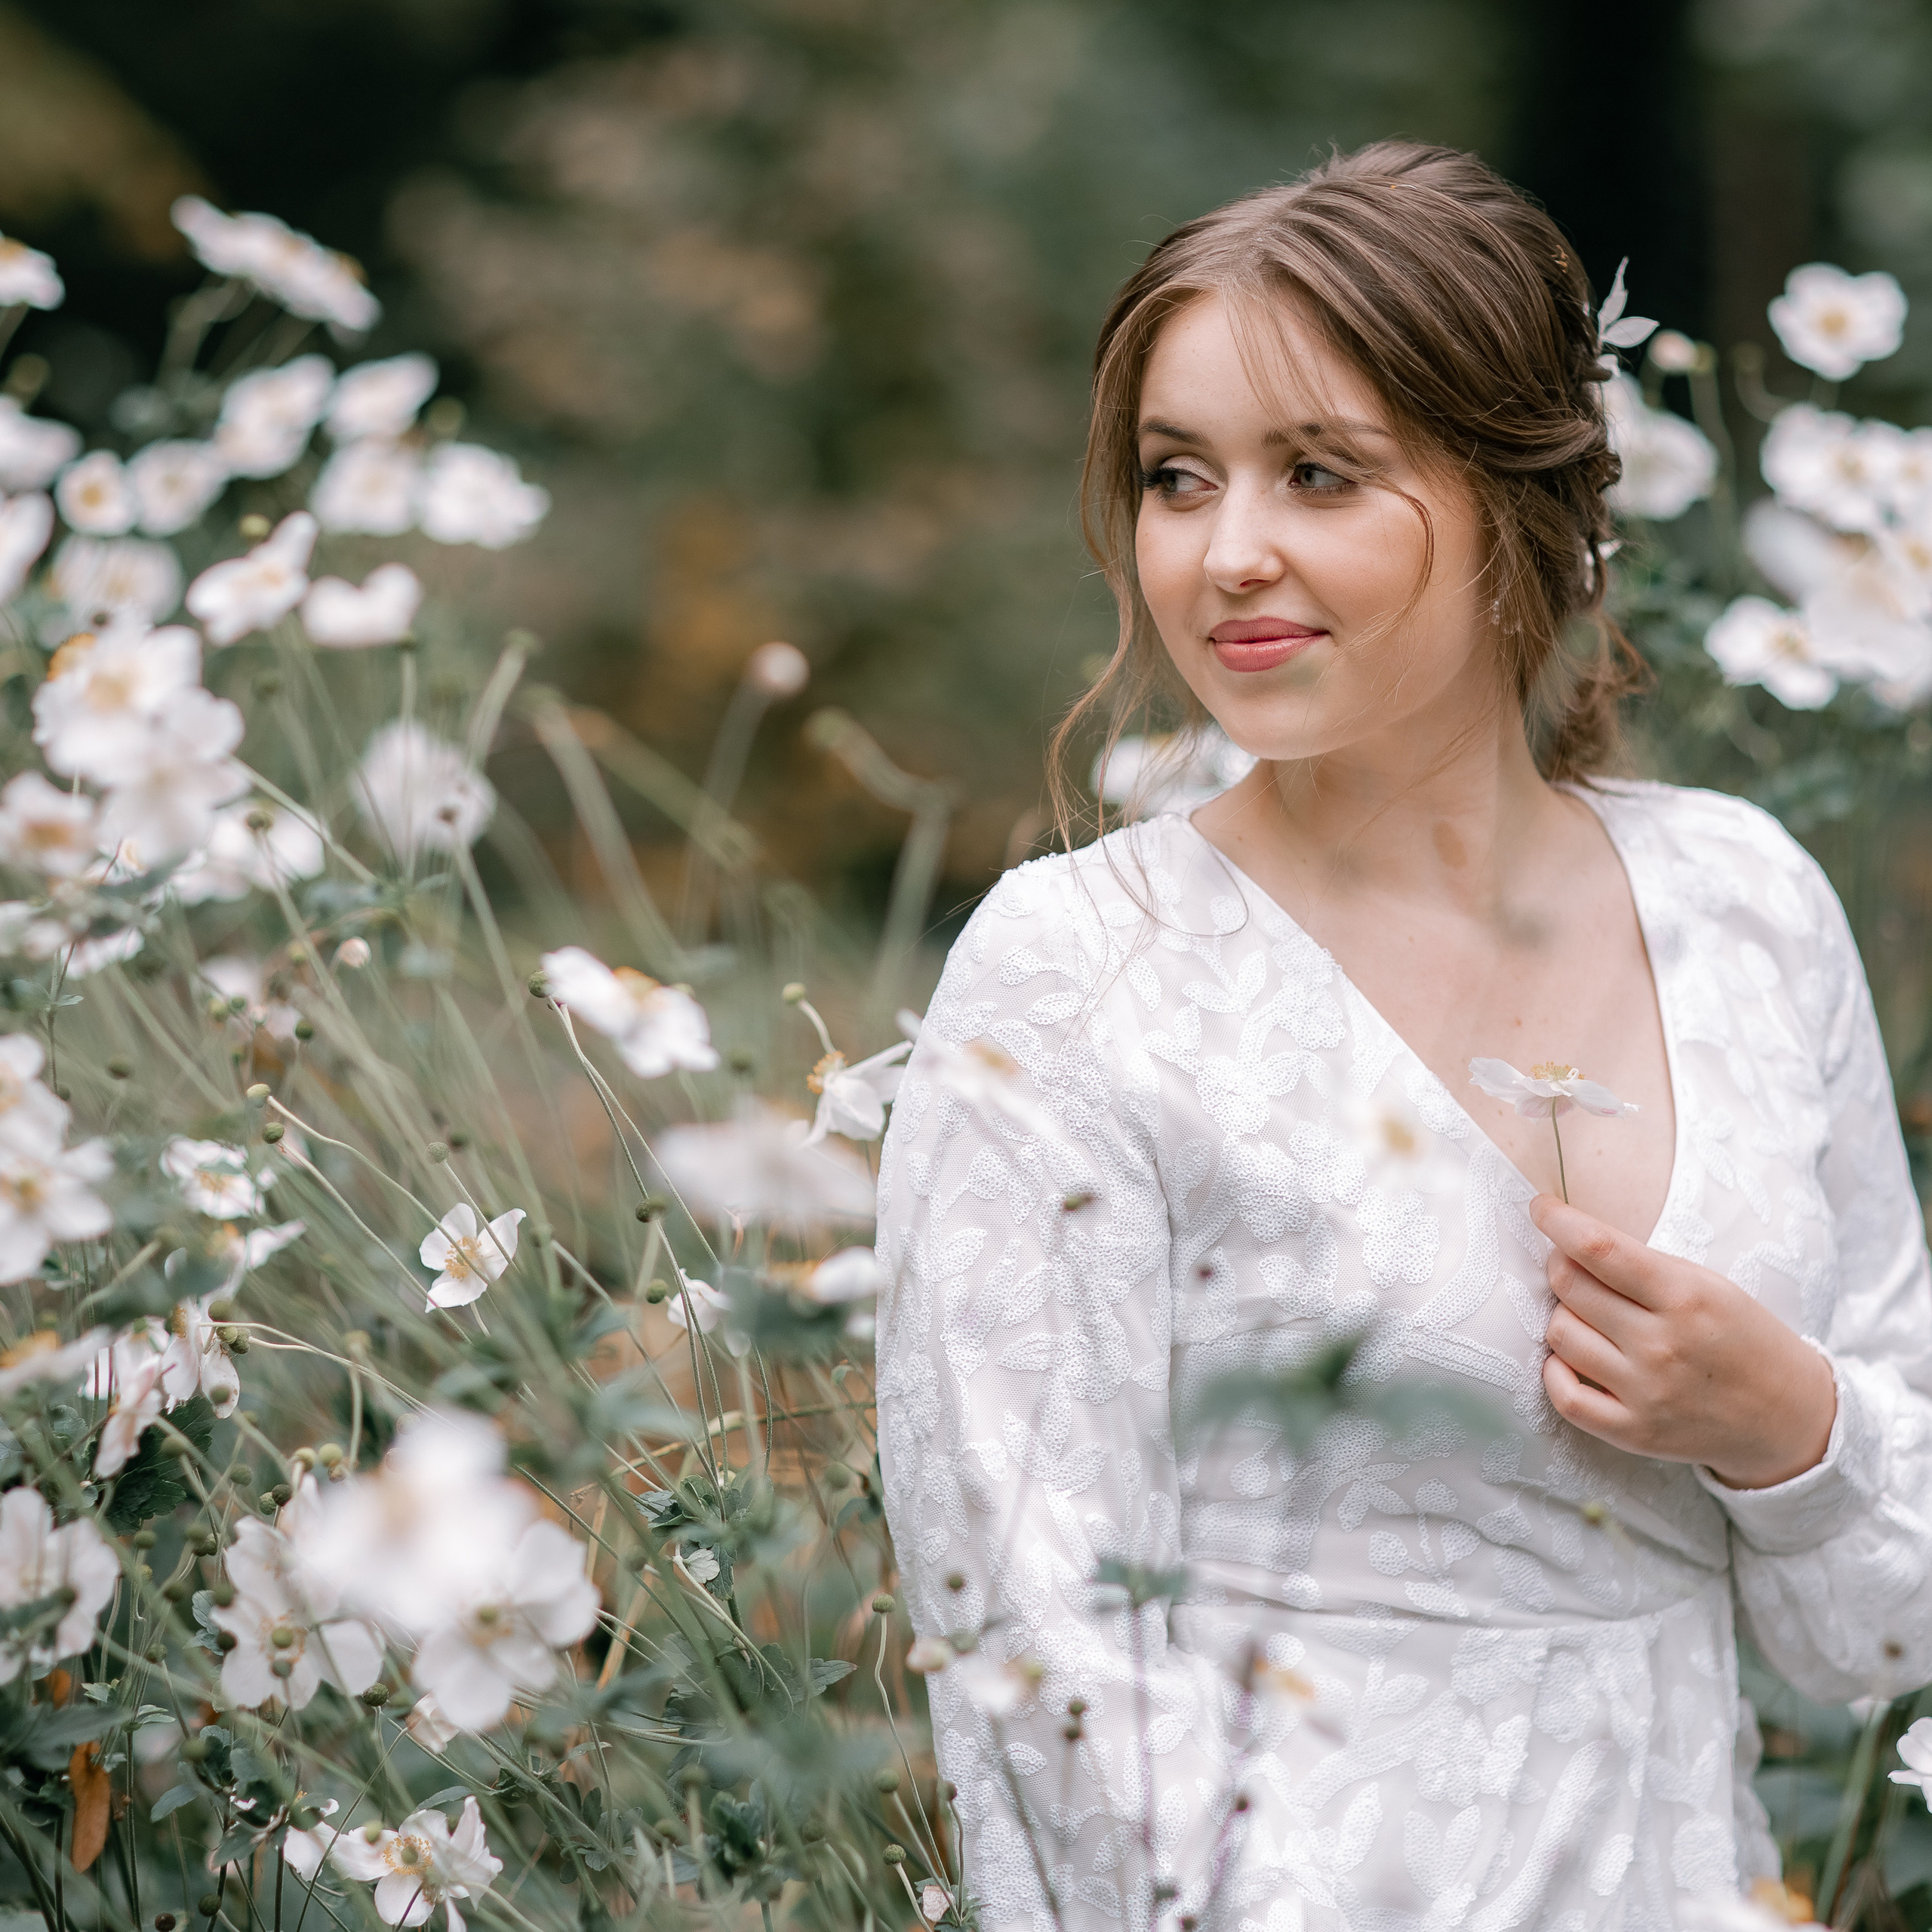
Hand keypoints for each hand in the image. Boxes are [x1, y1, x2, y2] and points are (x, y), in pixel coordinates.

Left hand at [1531, 1194, 1836, 1489]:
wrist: (1789, 1416)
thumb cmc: (1742, 1338)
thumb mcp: (1708, 1285)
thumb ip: (1643, 1265)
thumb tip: (1571, 1241)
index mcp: (1684, 1296)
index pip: (1598, 1248)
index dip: (1557, 1221)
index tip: (1541, 1207)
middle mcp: (1661, 1344)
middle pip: (1569, 1286)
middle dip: (1560, 1266)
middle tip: (1573, 1266)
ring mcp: (1647, 1392)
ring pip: (1560, 1335)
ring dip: (1561, 1316)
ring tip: (1585, 1316)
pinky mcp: (1635, 1432)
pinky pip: (1565, 1397)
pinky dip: (1555, 1372)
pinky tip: (1569, 1359)